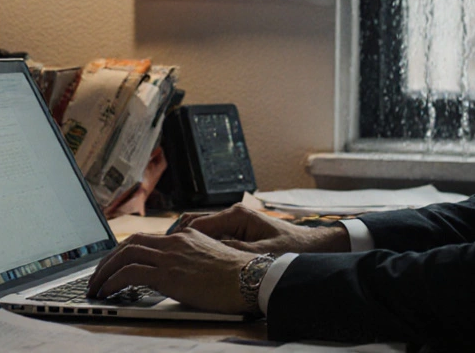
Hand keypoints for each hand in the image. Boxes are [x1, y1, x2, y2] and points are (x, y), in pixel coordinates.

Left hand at [85, 228, 255, 313]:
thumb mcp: (212, 263)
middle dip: (107, 261)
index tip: (114, 264)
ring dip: (104, 272)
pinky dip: (112, 281)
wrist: (252, 279)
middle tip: (97, 277)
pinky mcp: (168, 274)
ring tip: (95, 287)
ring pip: (124, 255)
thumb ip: (192, 263)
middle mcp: (175, 241)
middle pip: (129, 243)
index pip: (145, 239)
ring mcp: (171, 256)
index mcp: (186, 237)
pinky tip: (106, 292)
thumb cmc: (239, 277)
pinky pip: (129, 273)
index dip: (124, 251)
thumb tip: (178, 277)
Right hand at [173, 204, 350, 254]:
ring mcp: (234, 220)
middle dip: (177, 238)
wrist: (312, 246)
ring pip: (200, 228)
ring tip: (174, 258)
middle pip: (194, 223)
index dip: (178, 239)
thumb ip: (233, 252)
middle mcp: (233, 214)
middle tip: (162, 255)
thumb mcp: (260, 255)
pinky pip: (211, 234)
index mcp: (236, 215)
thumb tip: (207, 252)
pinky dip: (200, 244)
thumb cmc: (290, 249)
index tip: (165, 253)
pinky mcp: (238, 228)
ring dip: (187, 242)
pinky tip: (195, 259)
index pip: (196, 225)